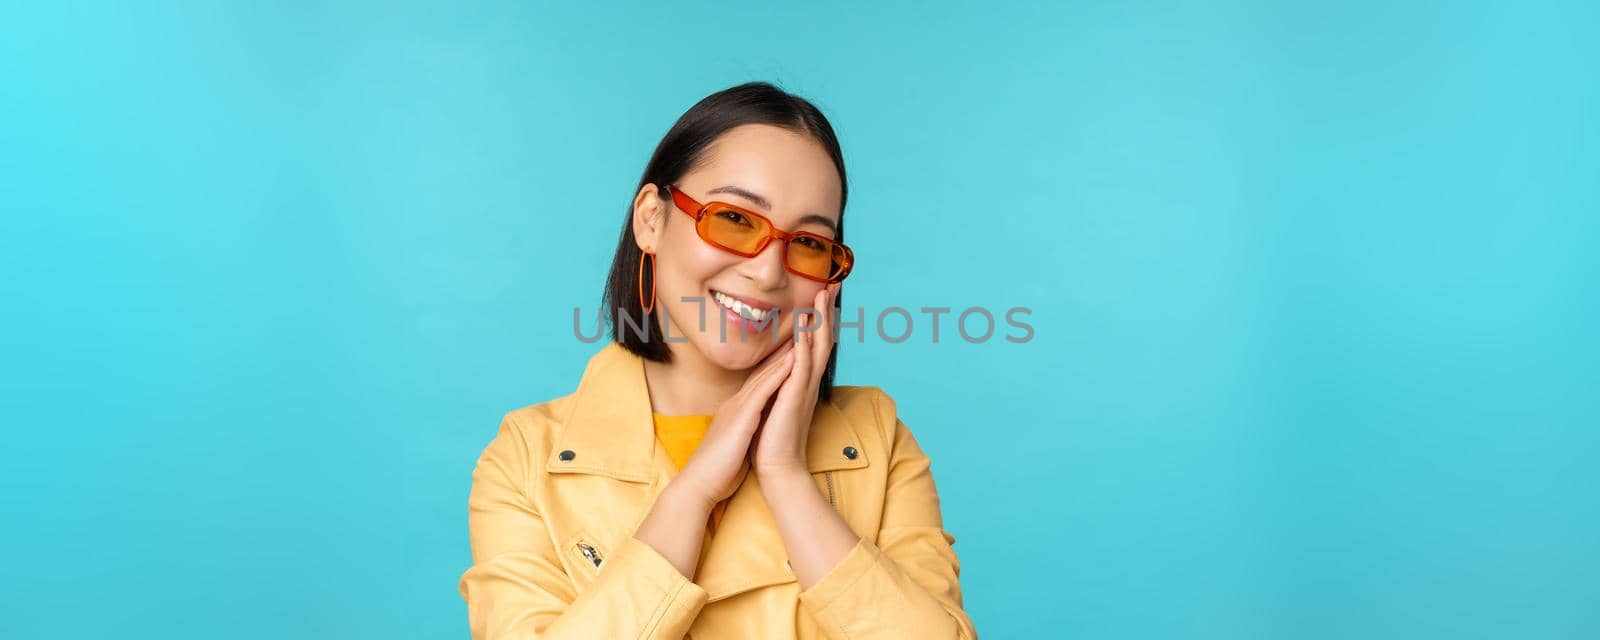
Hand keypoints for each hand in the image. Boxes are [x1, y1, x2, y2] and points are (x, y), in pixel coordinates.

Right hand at [670, 340, 796, 505]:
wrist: (699, 485)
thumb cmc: (718, 470)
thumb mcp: (735, 444)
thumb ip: (745, 432)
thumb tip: (753, 430)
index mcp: (738, 411)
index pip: (761, 380)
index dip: (777, 361)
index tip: (795, 344)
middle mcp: (737, 403)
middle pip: (763, 369)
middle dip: (784, 347)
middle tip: (803, 326)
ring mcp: (738, 408)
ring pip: (764, 374)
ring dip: (785, 351)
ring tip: (803, 332)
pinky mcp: (741, 418)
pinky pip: (763, 391)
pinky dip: (778, 374)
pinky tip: (792, 359)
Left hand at [752, 284, 838, 475]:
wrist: (777, 469)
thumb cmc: (773, 440)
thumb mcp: (776, 404)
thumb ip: (780, 385)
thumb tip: (778, 370)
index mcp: (802, 383)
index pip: (814, 344)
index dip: (819, 319)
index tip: (820, 295)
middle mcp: (807, 383)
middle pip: (821, 339)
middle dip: (825, 311)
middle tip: (830, 284)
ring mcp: (803, 389)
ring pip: (815, 348)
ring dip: (819, 321)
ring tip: (822, 296)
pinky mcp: (794, 399)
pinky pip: (802, 368)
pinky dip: (805, 347)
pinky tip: (806, 330)